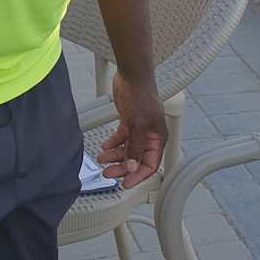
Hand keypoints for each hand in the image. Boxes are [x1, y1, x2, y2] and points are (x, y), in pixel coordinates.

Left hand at [97, 72, 167, 189]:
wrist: (132, 75)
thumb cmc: (141, 95)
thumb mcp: (137, 124)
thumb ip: (135, 147)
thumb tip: (133, 167)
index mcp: (158, 138)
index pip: (150, 165)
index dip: (137, 176)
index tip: (125, 184)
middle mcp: (150, 136)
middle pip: (136, 160)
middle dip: (122, 167)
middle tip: (108, 173)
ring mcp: (139, 129)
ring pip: (127, 150)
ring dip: (114, 156)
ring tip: (102, 158)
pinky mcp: (129, 122)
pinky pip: (121, 139)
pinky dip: (113, 144)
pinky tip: (105, 146)